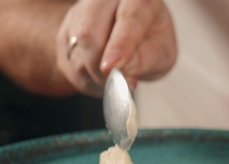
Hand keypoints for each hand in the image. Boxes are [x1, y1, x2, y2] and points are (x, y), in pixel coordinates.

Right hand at [56, 0, 176, 96]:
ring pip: (76, 50)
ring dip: (95, 77)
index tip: (112, 68)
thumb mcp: (162, 52)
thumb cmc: (151, 41)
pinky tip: (102, 78)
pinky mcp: (66, 31)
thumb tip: (123, 73)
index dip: (120, 45)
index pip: (129, 19)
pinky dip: (86, 80)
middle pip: (89, 33)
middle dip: (101, 70)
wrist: (134, 36)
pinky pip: (68, 62)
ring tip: (116, 81)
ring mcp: (81, 12)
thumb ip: (147, 60)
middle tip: (119, 87)